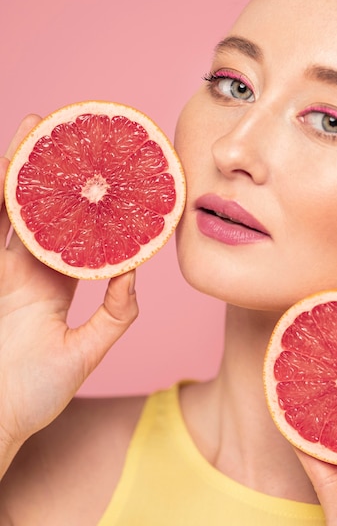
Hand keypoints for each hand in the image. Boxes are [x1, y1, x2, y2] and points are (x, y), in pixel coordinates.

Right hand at [0, 116, 138, 457]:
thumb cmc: (35, 396)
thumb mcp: (86, 354)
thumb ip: (114, 316)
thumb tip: (135, 273)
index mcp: (54, 287)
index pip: (78, 236)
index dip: (92, 208)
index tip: (109, 179)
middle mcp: (27, 272)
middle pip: (42, 212)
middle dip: (53, 175)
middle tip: (70, 135)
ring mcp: (1, 270)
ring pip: (12, 210)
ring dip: (21, 170)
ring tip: (36, 128)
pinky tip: (7, 168)